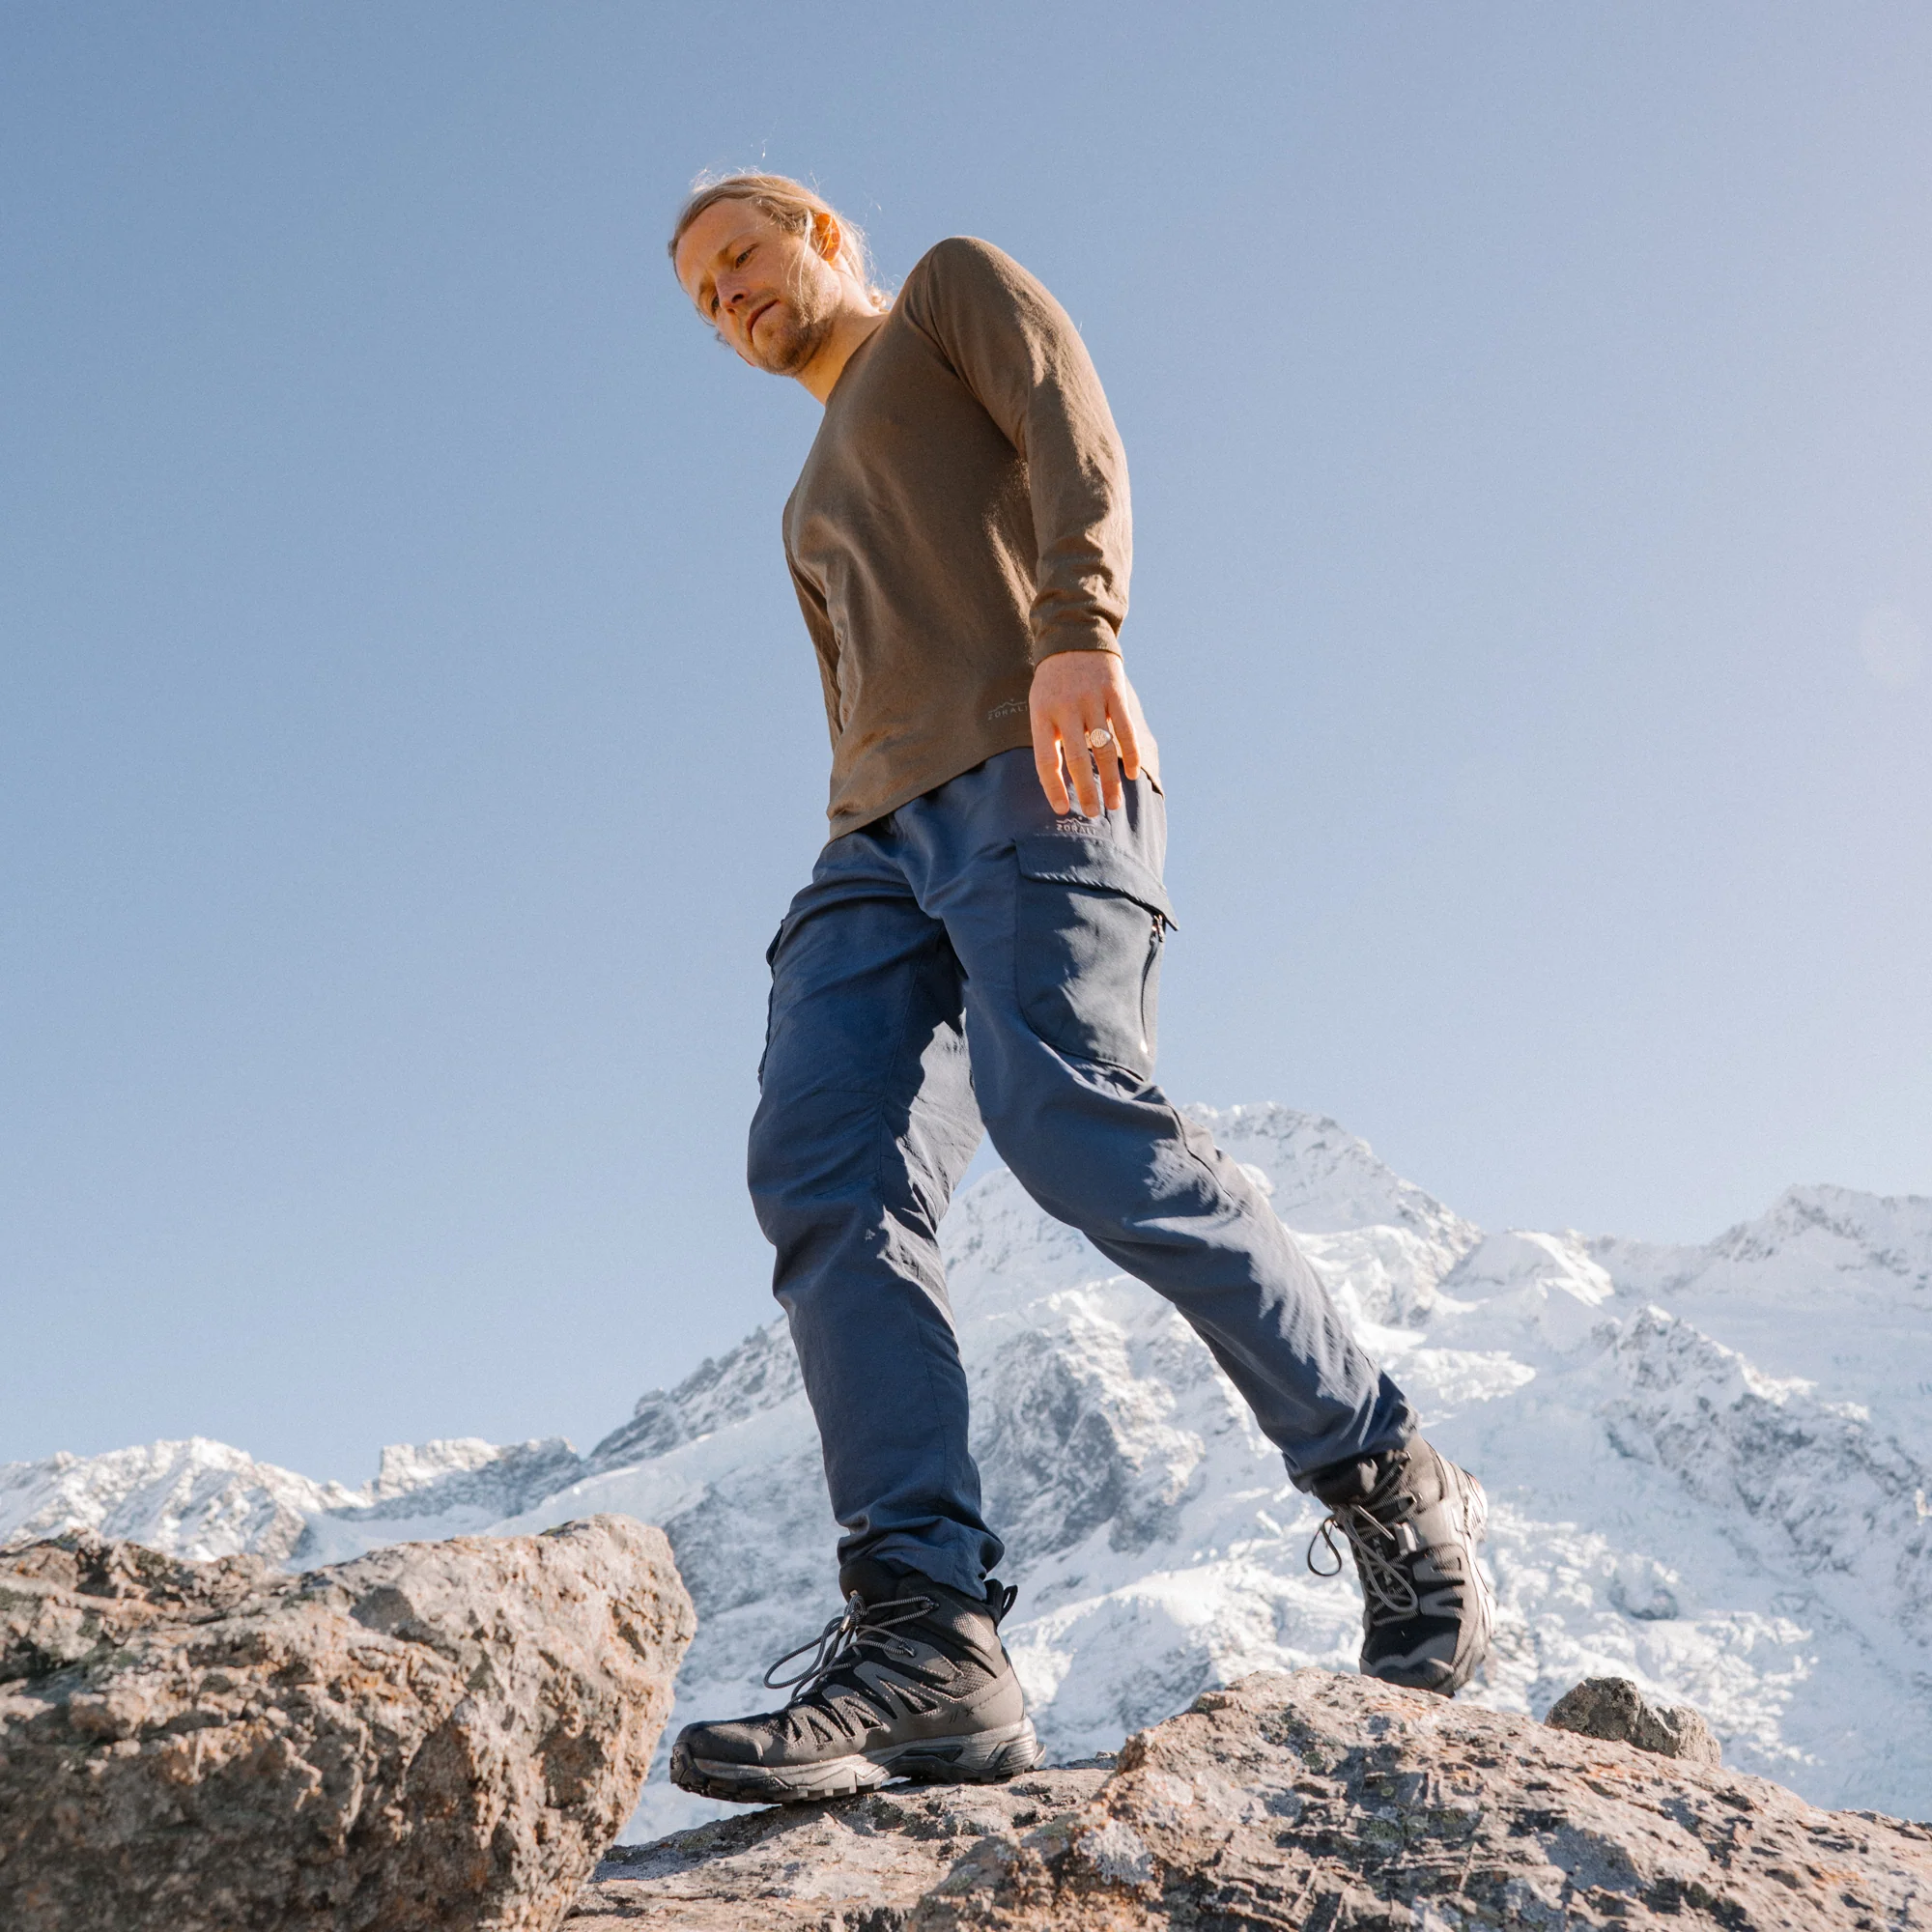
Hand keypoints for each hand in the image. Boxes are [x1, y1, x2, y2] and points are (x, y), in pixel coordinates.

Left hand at [1029, 649, 1152, 816]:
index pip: (1046, 760)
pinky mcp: (1114, 692)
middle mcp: (1066, 708)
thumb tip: (1061, 779)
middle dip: (1087, 790)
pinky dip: (1131, 754)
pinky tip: (1132, 774)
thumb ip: (1050, 737)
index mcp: (1042, 715)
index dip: (1054, 787)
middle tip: (1094, 813)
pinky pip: (1125, 729)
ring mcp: (1092, 699)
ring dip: (1111, 780)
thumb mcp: (1040, 705)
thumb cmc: (1054, 681)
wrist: (1074, 634)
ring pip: (1104, 749)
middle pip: (1078, 759)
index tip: (1062, 810)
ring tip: (1114, 803)